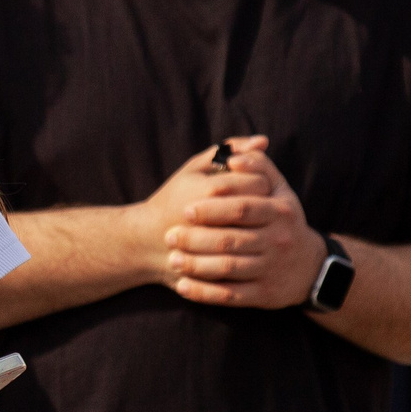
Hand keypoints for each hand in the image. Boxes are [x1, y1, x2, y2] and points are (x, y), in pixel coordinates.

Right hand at [124, 140, 274, 281]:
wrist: (146, 243)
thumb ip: (227, 151)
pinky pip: (247, 261)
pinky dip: (252, 253)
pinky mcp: (216, 269)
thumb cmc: (172, 200)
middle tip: (257, 208)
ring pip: (258, 238)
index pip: (259, 183)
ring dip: (260, 231)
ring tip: (250, 225)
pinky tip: (247, 245)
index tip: (257, 186)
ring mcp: (216, 249)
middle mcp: (216, 221)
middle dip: (263, 208)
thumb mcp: (194, 169)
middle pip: (262, 211)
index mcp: (210, 191)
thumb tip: (263, 141)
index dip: (263, 183)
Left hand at [163, 145, 322, 308]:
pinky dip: (204, 292)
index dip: (212, 209)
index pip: (242, 208)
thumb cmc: (283, 220)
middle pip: (230, 240)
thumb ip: (258, 166)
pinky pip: (230, 295)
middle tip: (170, 236)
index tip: (185, 209)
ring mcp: (271, 269)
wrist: (309, 267)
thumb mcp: (279, 189)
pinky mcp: (264, 294)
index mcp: (280, 211)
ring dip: (196, 265)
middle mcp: (278, 241)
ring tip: (173, 259)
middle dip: (196, 239)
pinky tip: (183, 286)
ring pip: (228, 268)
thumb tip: (233, 157)